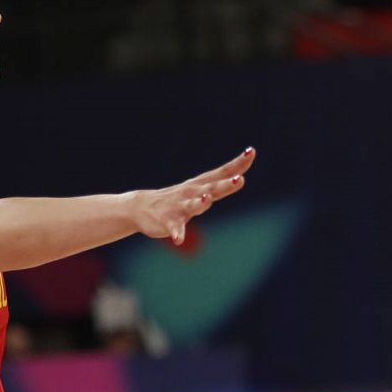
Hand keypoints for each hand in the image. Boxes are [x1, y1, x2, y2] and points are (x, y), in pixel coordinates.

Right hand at [131, 148, 254, 243]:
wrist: (140, 207)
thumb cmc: (176, 198)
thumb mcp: (198, 190)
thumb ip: (217, 185)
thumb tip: (239, 176)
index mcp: (201, 185)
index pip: (223, 172)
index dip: (238, 164)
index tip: (251, 151)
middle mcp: (192, 193)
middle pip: (212, 188)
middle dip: (226, 185)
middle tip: (240, 180)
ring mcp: (179, 206)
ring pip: (192, 205)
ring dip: (200, 203)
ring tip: (206, 199)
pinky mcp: (168, 221)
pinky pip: (174, 228)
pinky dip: (177, 233)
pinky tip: (178, 240)